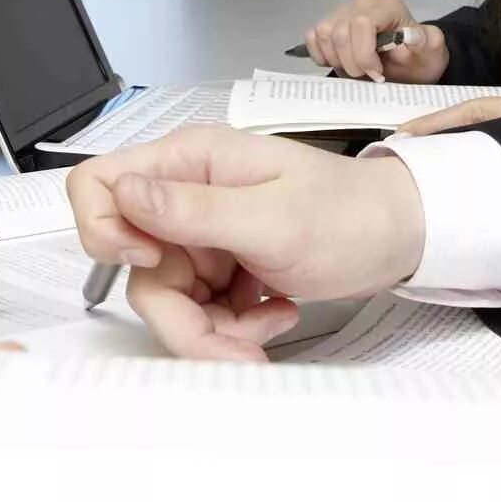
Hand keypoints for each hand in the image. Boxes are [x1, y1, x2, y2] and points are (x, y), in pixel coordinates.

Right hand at [68, 126, 424, 360]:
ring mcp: (203, 230)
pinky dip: (232, 325)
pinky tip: (273, 312)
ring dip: (212, 328)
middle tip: (230, 340)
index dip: (105, 231)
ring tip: (266, 325)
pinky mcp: (221, 263)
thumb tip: (123, 194)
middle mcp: (187, 192)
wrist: (402, 234)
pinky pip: (199, 308)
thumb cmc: (351, 212)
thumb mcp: (273, 218)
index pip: (98, 184)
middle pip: (133, 265)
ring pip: (167, 296)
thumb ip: (193, 210)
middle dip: (180, 314)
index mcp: (190, 161)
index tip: (152, 263)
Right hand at [301, 0, 445, 81]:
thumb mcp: (432, 52)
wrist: (412, 61)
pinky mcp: (329, 23)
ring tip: (357, 70)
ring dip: (337, 60)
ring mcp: (343, 11)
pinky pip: (313, 37)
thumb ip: (427, 42)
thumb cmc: (419, 57)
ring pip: (323, 35)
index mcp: (388, 6)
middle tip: (367, 77)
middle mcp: (363, 3)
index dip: (364, 54)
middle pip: (340, 32)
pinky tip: (340, 62)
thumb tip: (411, 37)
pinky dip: (322, 55)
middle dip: (352, 63)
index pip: (362, 24)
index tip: (377, 74)